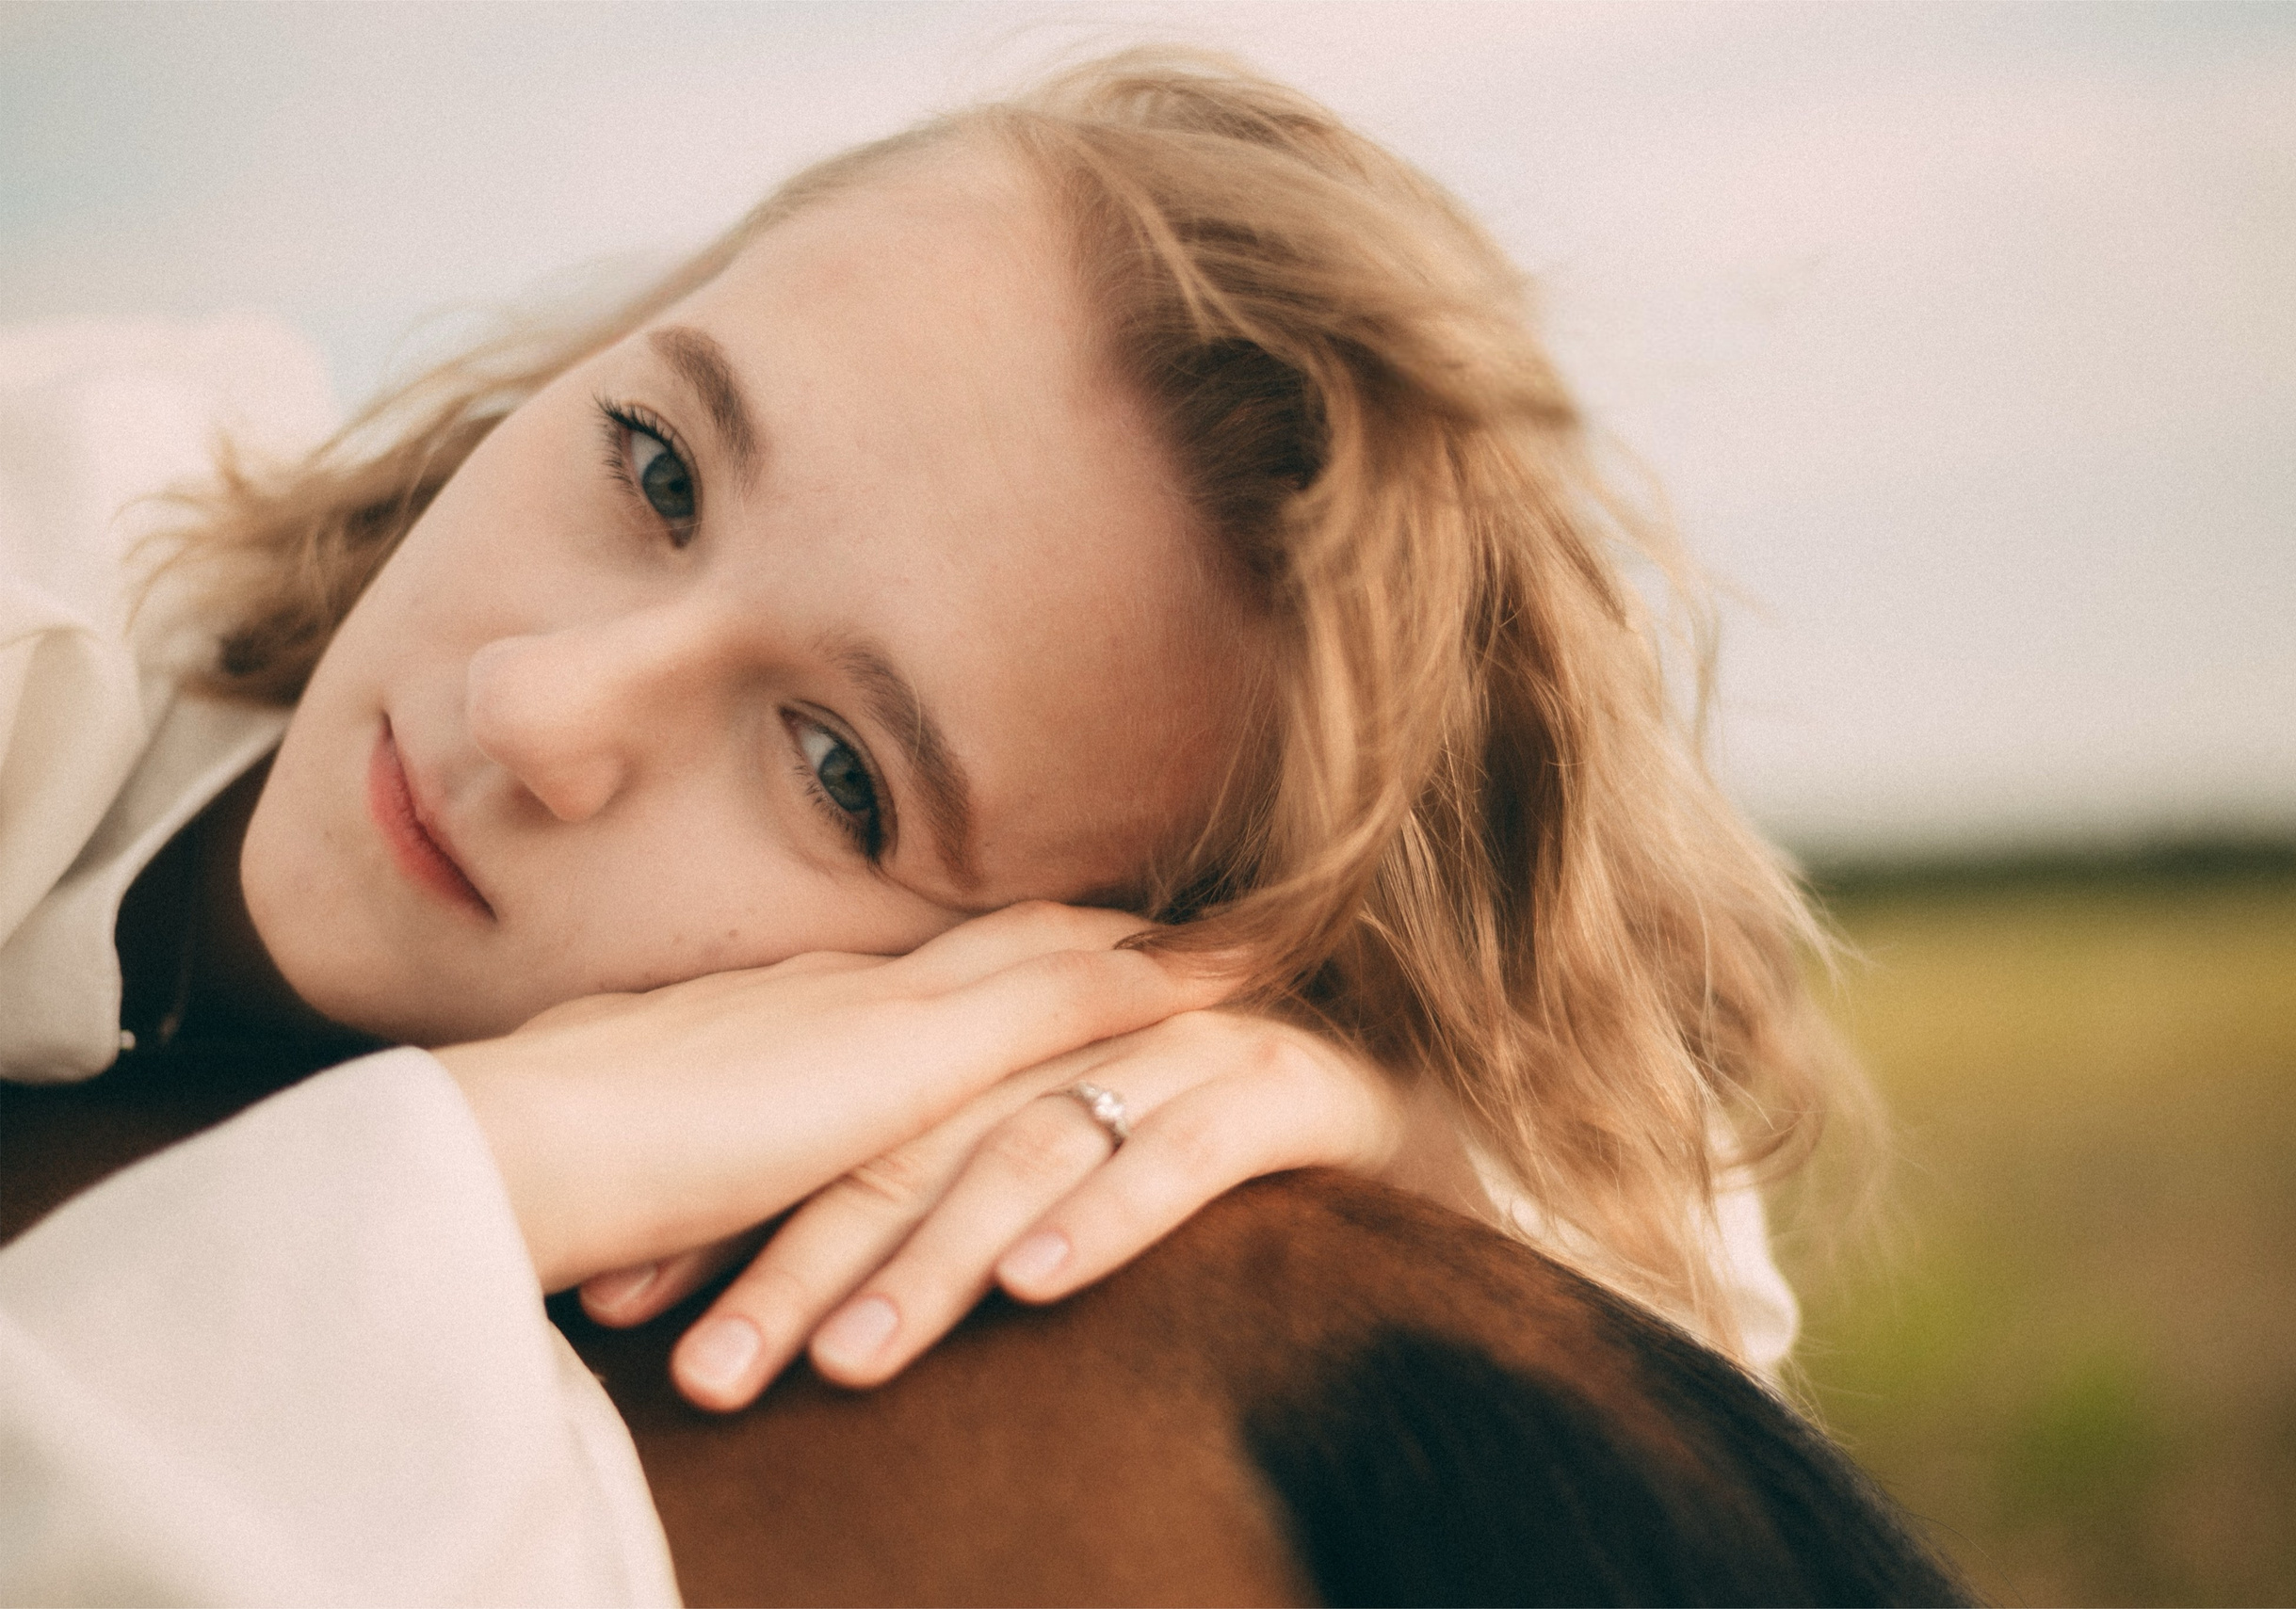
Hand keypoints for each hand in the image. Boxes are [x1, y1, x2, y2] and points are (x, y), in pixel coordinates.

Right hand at [434, 902, 1229, 1291]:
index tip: (1082, 940)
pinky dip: (1157, 983)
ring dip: (1154, 945)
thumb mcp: (639, 1150)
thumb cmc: (542, 1161)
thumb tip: (681, 1177)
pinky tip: (1236, 978)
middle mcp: (849, 991)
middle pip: (1006, 939)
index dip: (1009, 950)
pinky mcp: (913, 1056)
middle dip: (1102, 927)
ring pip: (1055, 951)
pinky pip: (1069, 998)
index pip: (928, 970)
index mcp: (787, 1014)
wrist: (506, 1146)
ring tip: (1255, 931)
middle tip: (1204, 916)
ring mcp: (886, 1012)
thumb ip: (686, 1148)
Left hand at [577, 1008, 1490, 1408]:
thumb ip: (944, 1209)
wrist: (1423, 1124)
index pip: (851, 1128)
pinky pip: (1189, 1148)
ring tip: (849, 1362)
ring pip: (1034, 1145)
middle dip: (804, 1256)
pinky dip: (1111, 1213)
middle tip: (709, 1370)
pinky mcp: (1293, 1084)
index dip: (741, 1216)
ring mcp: (1188, 1048)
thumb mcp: (1057, 1183)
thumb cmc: (1220, 1172)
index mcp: (1011, 1046)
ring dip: (936, 1255)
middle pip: (916, 1136)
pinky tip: (1042, 1287)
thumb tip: (786, 1304)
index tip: (631, 1314)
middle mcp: (1085, 1034)